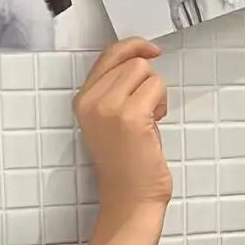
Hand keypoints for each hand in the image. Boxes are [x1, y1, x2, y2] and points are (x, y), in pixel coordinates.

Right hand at [72, 38, 171, 210]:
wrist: (130, 197)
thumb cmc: (126, 163)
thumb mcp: (111, 119)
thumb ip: (116, 90)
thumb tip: (139, 61)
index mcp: (83, 100)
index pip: (108, 55)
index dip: (133, 46)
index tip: (150, 49)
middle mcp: (92, 101)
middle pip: (132, 61)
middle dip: (147, 81)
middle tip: (146, 110)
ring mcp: (110, 107)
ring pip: (145, 71)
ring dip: (156, 91)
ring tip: (150, 118)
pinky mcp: (131, 115)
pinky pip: (157, 86)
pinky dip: (162, 102)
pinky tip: (155, 123)